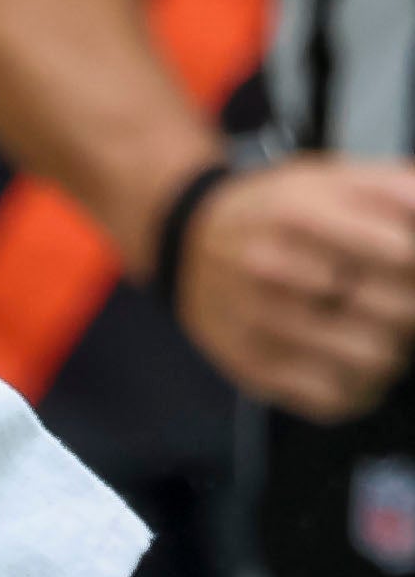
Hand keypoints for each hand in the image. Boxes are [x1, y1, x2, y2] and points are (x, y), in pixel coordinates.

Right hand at [171, 155, 414, 417]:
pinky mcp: (254, 369)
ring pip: (375, 360)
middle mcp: (269, 268)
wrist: (185, 242)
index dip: (413, 261)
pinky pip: (340, 398)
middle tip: (385, 294)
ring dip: (387, 347)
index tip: (400, 260)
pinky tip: (341, 356)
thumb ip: (392, 187)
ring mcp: (258, 323)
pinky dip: (357, 384)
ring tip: (366, 326)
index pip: (401, 252)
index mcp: (293, 213)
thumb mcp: (324, 178)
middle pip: (397, 310)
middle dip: (405, 303)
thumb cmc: (273, 211)